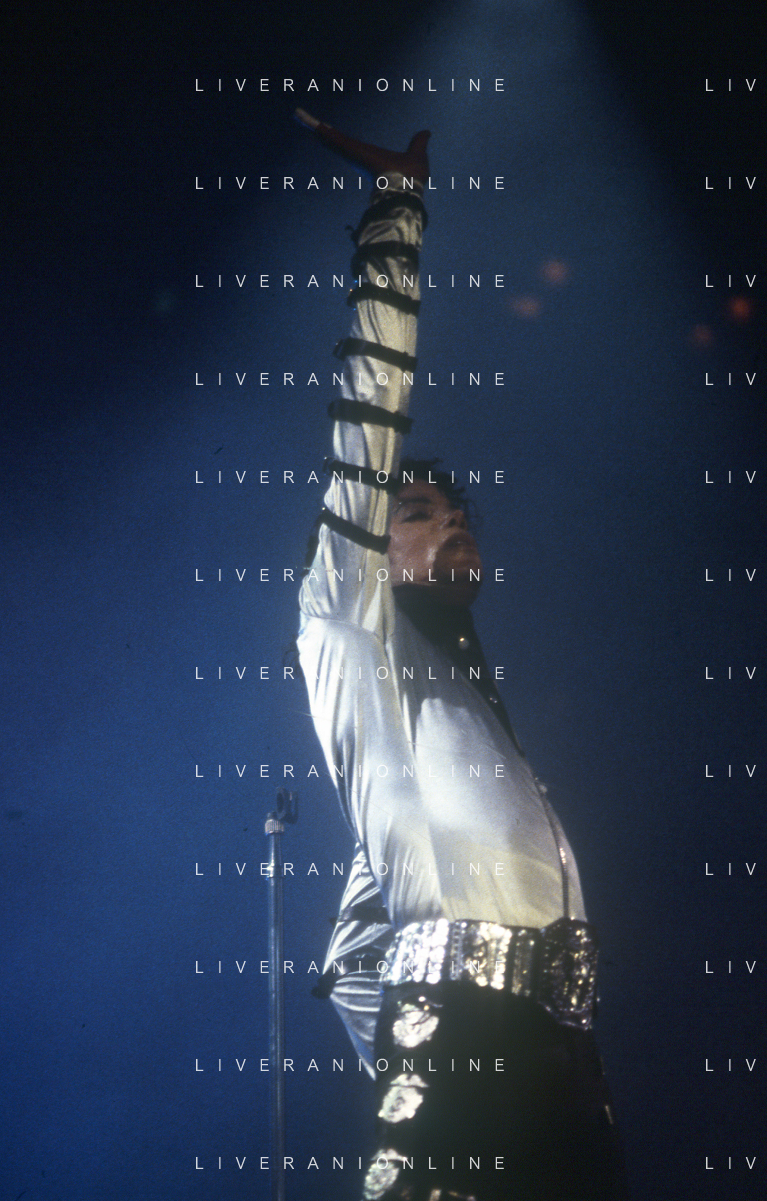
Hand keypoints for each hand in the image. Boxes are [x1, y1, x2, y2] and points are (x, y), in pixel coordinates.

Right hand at [295, 109, 429, 184]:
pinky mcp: (354, 152)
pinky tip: (309, 121)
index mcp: (368, 155)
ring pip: (332, 138)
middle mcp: (358, 155)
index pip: (347, 143)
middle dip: (318, 128)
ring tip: (299, 114)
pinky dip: (323, 131)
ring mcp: (355, 155)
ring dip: (315, 126)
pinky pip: (336, 139)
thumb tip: (427, 133)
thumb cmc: (412, 176)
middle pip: (334, 139)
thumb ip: (418, 143)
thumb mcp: (416, 153)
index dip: (335, 135)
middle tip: (301, 116)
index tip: (323, 127)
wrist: (408, 190)